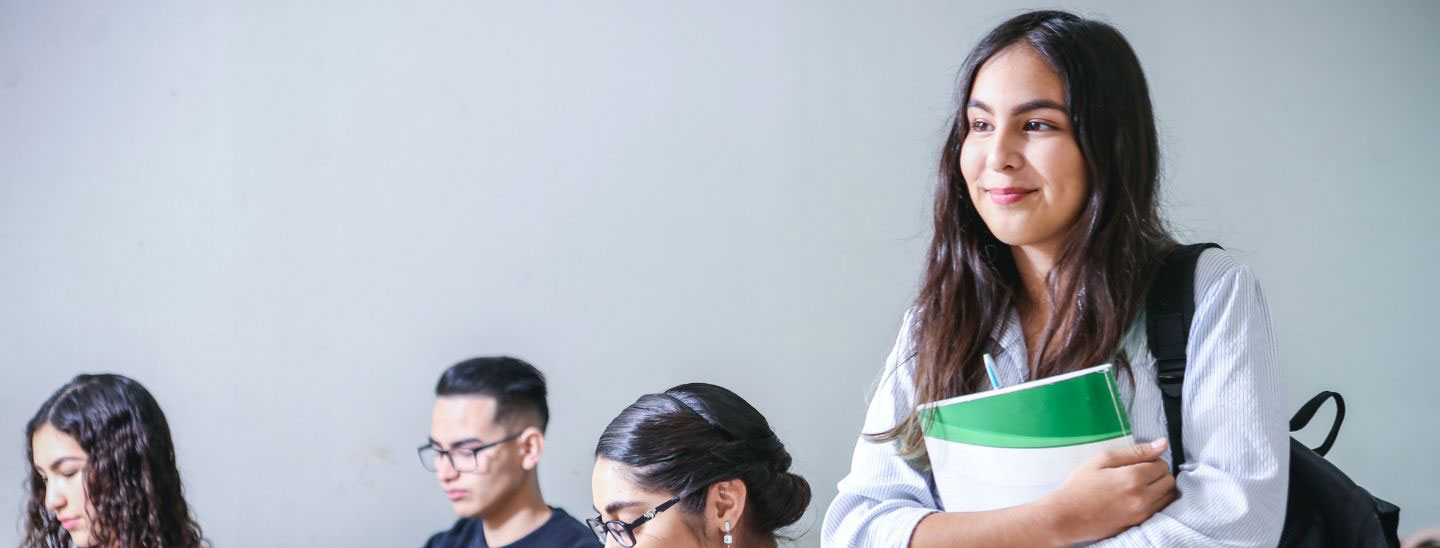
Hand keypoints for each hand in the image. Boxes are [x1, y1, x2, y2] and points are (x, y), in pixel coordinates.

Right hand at [1039, 438, 1177, 543]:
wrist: (1067, 516)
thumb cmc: (1081, 485)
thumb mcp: (1103, 460)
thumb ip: (1135, 451)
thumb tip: (1163, 443)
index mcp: (1134, 477)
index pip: (1162, 464)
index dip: (1151, 460)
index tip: (1138, 462)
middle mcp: (1142, 496)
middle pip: (1169, 480)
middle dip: (1158, 474)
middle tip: (1139, 473)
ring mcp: (1142, 512)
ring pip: (1168, 496)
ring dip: (1159, 488)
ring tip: (1139, 486)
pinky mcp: (1139, 523)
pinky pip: (1160, 509)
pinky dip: (1155, 501)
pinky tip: (1138, 498)